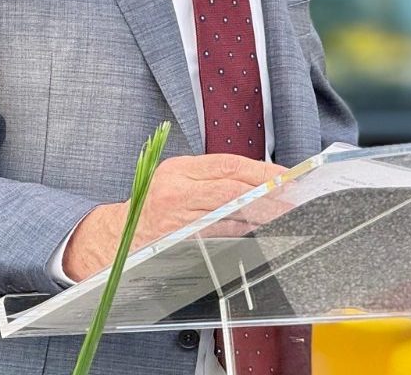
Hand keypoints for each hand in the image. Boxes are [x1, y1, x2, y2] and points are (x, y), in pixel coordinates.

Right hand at [62, 153, 284, 280]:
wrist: (117, 238)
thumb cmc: (155, 205)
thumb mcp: (178, 178)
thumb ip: (213, 175)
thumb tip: (260, 177)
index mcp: (180, 169)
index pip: (229, 166)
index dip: (262, 172)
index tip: (287, 177)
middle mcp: (177, 192)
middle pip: (233, 191)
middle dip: (268, 195)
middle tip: (293, 200)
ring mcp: (178, 220)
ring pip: (230, 216)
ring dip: (261, 217)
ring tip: (284, 215)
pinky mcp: (180, 244)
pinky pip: (220, 238)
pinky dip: (243, 235)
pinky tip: (260, 233)